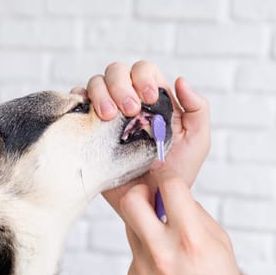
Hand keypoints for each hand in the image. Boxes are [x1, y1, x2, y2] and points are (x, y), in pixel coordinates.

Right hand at [80, 60, 210, 213]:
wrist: (152, 203)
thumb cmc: (177, 174)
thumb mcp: (197, 142)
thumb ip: (198, 109)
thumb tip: (181, 80)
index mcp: (154, 100)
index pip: (144, 71)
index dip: (144, 78)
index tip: (150, 99)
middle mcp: (129, 103)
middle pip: (117, 72)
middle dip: (122, 85)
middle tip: (131, 111)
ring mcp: (108, 116)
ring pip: (96, 83)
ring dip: (101, 93)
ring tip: (109, 116)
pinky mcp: (90, 130)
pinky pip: (77, 104)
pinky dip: (78, 99)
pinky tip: (90, 114)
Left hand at [120, 163, 254, 274]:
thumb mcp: (220, 242)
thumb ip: (195, 214)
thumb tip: (174, 192)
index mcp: (191, 239)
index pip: (169, 187)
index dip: (167, 174)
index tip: (164, 173)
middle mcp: (162, 252)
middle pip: (131, 201)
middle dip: (140, 191)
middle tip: (150, 197)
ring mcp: (143, 267)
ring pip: (130, 225)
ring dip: (144, 222)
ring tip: (164, 237)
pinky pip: (134, 251)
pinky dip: (147, 250)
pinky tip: (164, 265)